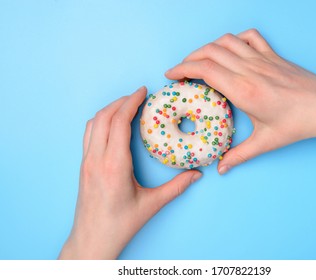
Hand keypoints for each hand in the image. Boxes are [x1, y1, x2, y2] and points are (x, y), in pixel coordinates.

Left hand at [59, 87, 201, 258]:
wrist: (91, 240)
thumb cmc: (120, 225)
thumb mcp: (151, 205)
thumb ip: (176, 187)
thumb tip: (196, 175)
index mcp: (114, 166)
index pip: (119, 122)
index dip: (131, 102)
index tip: (143, 91)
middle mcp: (96, 159)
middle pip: (104, 117)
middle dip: (121, 101)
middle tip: (138, 95)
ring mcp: (86, 162)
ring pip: (93, 123)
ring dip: (109, 109)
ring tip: (126, 106)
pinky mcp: (83, 166)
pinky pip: (89, 134)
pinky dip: (101, 121)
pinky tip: (113, 124)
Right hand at [165, 29, 315, 175]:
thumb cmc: (297, 124)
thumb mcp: (265, 142)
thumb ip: (239, 155)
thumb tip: (221, 168)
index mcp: (243, 90)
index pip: (205, 69)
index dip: (182, 68)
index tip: (171, 74)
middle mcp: (250, 70)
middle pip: (209, 52)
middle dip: (188, 58)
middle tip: (180, 71)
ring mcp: (262, 59)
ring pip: (226, 41)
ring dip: (208, 47)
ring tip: (200, 60)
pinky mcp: (273, 56)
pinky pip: (250, 37)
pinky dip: (235, 39)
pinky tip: (231, 50)